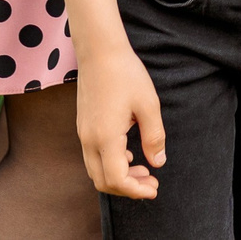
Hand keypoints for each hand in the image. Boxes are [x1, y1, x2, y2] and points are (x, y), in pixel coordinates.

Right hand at [78, 40, 164, 198]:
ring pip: (96, 171)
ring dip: (118, 176)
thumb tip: (158, 162)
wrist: (99, 51)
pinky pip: (93, 157)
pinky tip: (129, 153)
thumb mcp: (148, 105)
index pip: (116, 180)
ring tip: (143, 169)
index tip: (154, 188)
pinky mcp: (83, 126)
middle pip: (103, 181)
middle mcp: (89, 140)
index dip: (136, 190)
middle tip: (151, 183)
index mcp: (105, 138)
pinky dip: (110, 164)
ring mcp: (83, 134)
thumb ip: (154, 137)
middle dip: (127, 188)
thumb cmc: (125, 74)